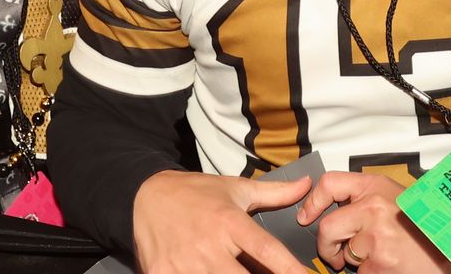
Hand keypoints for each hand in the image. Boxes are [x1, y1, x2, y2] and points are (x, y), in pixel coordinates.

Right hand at [132, 170, 311, 273]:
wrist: (144, 196)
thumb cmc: (195, 193)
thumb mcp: (235, 189)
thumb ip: (274, 193)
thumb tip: (306, 185)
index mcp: (229, 222)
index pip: (267, 250)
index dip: (289, 269)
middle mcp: (209, 245)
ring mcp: (184, 264)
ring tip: (234, 270)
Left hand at [298, 172, 450, 273]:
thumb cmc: (425, 226)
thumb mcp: (396, 198)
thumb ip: (365, 199)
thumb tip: (329, 208)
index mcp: (376, 187)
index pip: (330, 183)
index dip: (312, 202)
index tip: (305, 217)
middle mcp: (374, 207)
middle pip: (327, 227)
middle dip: (327, 247)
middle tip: (337, 255)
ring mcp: (377, 236)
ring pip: (344, 254)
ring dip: (354, 262)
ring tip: (379, 256)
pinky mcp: (380, 262)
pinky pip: (360, 272)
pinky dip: (370, 273)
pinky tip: (389, 266)